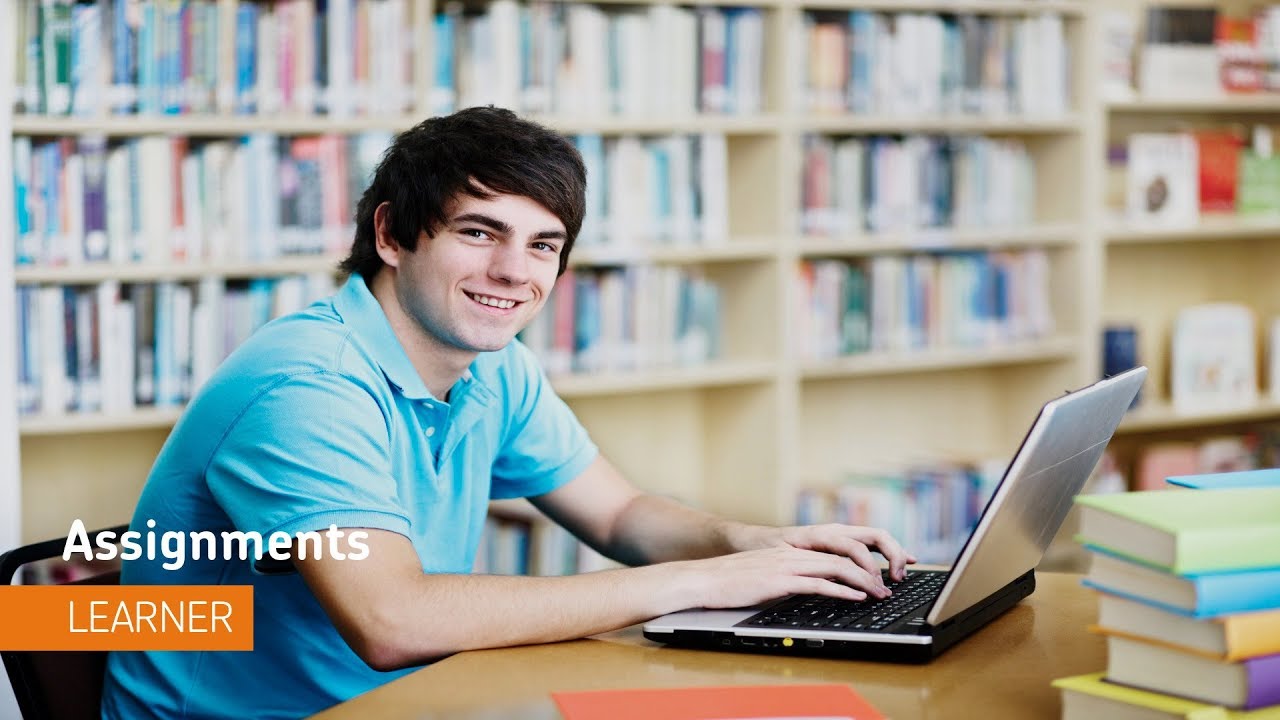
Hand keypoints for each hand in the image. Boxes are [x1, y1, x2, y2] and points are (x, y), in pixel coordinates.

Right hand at [733, 523, 916, 586]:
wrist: (703, 579)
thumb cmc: (730, 580)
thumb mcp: (767, 574)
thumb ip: (791, 577)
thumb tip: (811, 588)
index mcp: (794, 548)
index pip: (839, 546)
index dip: (867, 554)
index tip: (887, 565)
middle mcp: (795, 551)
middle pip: (844, 553)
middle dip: (873, 567)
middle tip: (891, 583)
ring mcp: (787, 564)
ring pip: (836, 567)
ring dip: (863, 581)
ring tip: (881, 593)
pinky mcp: (779, 580)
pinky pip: (818, 583)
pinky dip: (842, 591)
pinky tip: (857, 597)